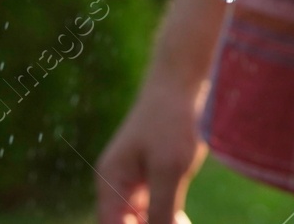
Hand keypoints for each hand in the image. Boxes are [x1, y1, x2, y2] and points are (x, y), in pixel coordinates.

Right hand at [94, 74, 205, 223]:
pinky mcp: (153, 178)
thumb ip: (161, 210)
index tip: (164, 223)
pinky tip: (182, 218)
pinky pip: (155, 209)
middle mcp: (117, 187)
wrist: (183, 83)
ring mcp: (135, 182)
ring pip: (141, 221)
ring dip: (160, 223)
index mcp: (110, 184)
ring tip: (181, 220)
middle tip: (178, 221)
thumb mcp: (168, 169)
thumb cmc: (172, 121)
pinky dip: (168, 217)